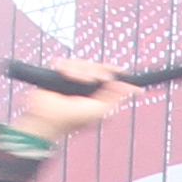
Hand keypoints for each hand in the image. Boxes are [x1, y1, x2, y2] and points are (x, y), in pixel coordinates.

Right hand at [8, 71, 138, 145]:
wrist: (48, 118)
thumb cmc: (72, 119)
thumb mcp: (99, 109)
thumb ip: (115, 97)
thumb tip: (133, 88)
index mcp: (97, 93)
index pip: (108, 75)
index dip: (114, 71)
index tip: (120, 70)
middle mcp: (86, 84)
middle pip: (96, 66)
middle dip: (94, 71)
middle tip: (90, 79)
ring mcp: (72, 78)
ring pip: (82, 62)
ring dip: (78, 71)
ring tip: (72, 79)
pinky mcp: (57, 73)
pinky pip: (66, 62)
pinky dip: (66, 67)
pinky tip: (65, 74)